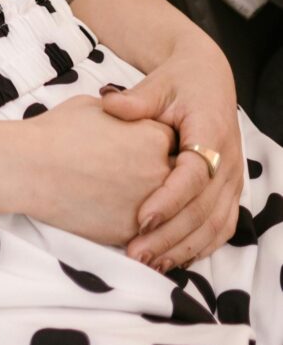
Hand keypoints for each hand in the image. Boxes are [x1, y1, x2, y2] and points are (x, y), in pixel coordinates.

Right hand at [19, 93, 175, 247]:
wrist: (32, 168)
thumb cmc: (57, 132)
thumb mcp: (95, 108)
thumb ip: (124, 115)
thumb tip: (126, 117)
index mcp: (154, 135)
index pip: (173, 142)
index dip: (158, 144)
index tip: (144, 147)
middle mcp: (161, 170)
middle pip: (177, 176)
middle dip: (164, 176)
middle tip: (142, 175)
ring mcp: (151, 204)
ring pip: (167, 209)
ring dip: (158, 206)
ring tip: (133, 200)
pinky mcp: (134, 231)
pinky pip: (149, 231)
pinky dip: (142, 228)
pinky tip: (124, 218)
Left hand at [104, 42, 244, 271]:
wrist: (208, 79)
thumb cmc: (178, 82)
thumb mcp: (158, 84)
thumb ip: (136, 100)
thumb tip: (110, 104)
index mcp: (211, 132)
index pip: (194, 175)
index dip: (170, 199)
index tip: (142, 218)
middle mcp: (228, 161)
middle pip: (204, 209)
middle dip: (171, 235)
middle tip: (137, 254)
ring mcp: (232, 179)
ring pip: (215, 224)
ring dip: (184, 248)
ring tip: (151, 265)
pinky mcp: (230, 191)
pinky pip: (221, 226)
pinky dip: (201, 247)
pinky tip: (175, 260)